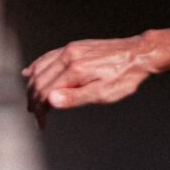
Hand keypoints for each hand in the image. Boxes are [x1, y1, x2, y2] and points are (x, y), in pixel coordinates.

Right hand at [23, 36, 155, 124]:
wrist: (139, 54)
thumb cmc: (124, 77)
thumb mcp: (103, 94)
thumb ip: (75, 98)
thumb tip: (51, 102)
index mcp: (74, 70)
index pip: (45, 92)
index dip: (40, 110)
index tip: (42, 123)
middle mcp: (68, 56)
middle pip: (39, 80)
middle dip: (33, 100)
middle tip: (36, 115)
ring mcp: (70, 49)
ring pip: (41, 67)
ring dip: (32, 85)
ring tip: (32, 101)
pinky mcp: (74, 46)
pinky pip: (48, 57)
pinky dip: (37, 66)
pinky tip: (30, 72)